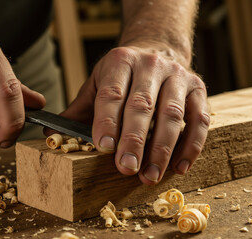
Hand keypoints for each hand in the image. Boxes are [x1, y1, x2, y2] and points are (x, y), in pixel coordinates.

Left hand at [59, 43, 209, 184]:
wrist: (157, 51)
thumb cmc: (122, 75)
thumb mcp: (97, 84)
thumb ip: (79, 109)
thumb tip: (52, 136)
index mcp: (120, 62)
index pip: (112, 93)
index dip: (107, 121)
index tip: (103, 147)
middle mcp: (150, 65)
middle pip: (142, 105)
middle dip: (134, 140)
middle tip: (126, 168)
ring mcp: (178, 76)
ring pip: (172, 115)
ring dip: (162, 149)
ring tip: (150, 175)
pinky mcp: (198, 89)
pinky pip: (199, 120)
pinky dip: (191, 145)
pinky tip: (179, 167)